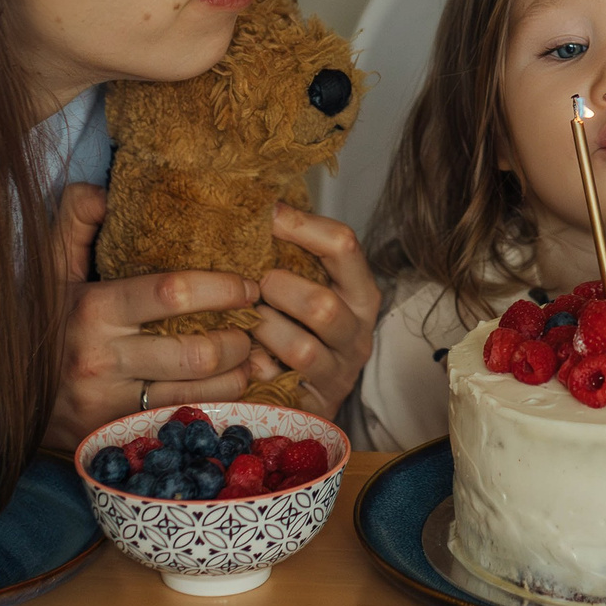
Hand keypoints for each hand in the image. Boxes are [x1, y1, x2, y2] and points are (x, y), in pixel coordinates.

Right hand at [44, 183, 261, 450]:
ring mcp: (113, 404)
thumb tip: (107, 190)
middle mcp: (103, 360)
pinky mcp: (121, 433)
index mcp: (92, 310)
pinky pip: (187, 419)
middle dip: (239, 338)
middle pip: (197, 352)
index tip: (249, 284)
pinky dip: (221, 403)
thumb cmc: (44, 322)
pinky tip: (232, 386)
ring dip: (239, 373)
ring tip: (251, 354)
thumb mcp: (52, 270)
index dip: (221, 288)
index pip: (171, 293)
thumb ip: (77, 222)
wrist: (3, 395)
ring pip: (201, 392)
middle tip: (256, 324)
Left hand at [239, 203, 383, 420]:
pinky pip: (281, 383)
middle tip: (252, 287)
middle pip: (322, 303)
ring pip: (300, 347)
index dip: (301, 225)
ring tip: (247, 321)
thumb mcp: (305, 287)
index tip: (264, 215)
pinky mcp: (318, 401)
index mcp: (359, 290)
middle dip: (276, 292)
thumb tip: (255, 204)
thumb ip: (292, 255)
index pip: (343, 244)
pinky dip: (257, 366)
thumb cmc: (300, 327)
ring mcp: (341, 369)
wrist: (310, 395)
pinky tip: (245, 356)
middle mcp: (359, 330)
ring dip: (263, 331)